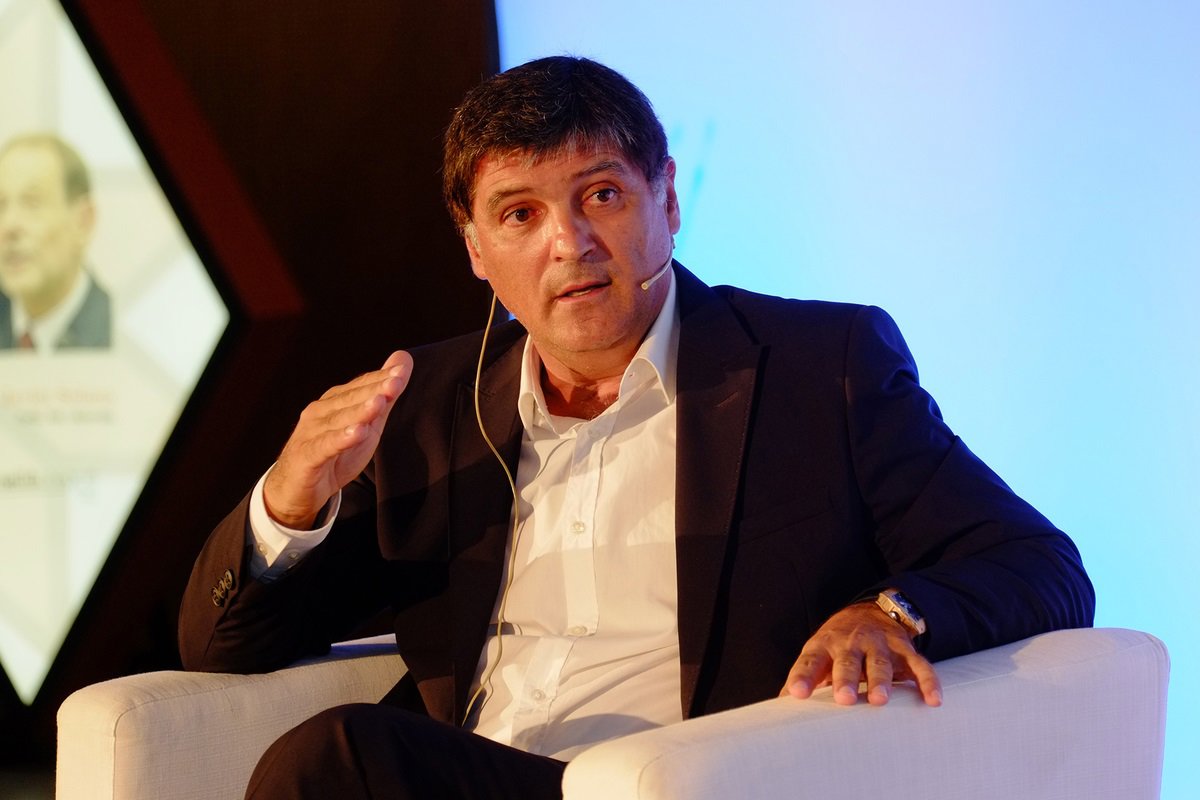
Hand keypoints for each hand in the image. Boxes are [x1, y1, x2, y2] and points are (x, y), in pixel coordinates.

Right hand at [263, 351, 413, 528]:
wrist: (296, 490)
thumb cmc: (335, 454)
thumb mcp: (368, 426)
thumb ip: (386, 395)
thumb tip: (403, 359)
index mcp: (335, 402)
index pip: (361, 386)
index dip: (382, 377)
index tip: (403, 370)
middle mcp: (321, 412)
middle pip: (351, 399)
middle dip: (375, 389)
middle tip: (397, 381)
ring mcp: (311, 432)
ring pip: (338, 420)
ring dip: (359, 411)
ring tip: (379, 402)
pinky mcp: (306, 456)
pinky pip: (325, 446)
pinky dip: (341, 438)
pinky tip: (357, 432)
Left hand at [781, 601, 941, 706]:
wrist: (868, 612)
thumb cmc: (836, 646)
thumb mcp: (816, 656)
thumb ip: (801, 681)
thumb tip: (776, 710)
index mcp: (823, 646)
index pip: (809, 661)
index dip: (802, 677)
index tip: (796, 694)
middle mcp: (850, 643)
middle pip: (847, 661)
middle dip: (846, 678)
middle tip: (845, 698)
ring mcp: (878, 643)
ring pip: (880, 662)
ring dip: (880, 680)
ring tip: (879, 700)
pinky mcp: (903, 648)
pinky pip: (918, 664)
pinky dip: (927, 681)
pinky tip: (933, 700)